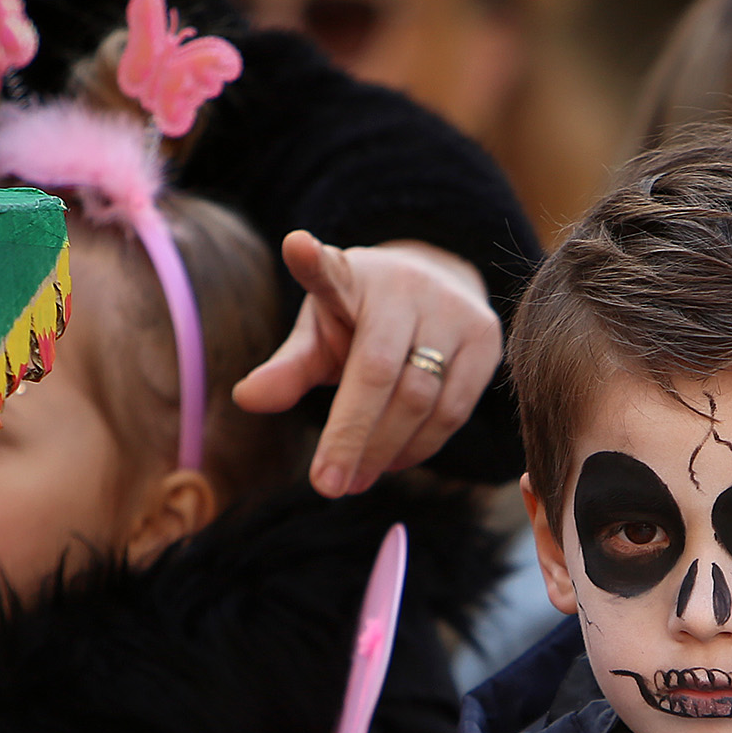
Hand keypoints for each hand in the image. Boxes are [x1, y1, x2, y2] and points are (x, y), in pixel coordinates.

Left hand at [235, 234, 500, 496]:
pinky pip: (453, 411)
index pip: (331, 273)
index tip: (296, 247)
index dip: (313, 263)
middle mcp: (409, 286)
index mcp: (355, 276)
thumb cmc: (362, 319)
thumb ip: (289, 368)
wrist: (437, 288)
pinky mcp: (486, 339)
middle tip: (328, 485)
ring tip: (355, 480)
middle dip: (352, 436)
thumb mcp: (320, 333)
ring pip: (422, 399)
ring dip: (385, 449)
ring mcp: (454, 311)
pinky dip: (420, 446)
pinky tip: (392, 462)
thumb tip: (245, 399)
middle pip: (380, 372)